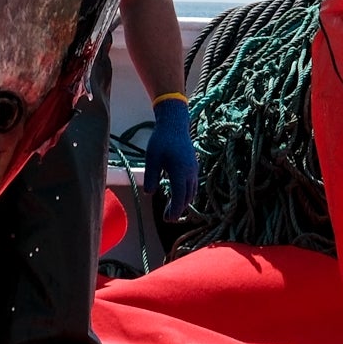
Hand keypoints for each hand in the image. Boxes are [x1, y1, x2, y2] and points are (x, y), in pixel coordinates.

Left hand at [143, 97, 197, 219]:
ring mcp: (193, 169)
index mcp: (180, 172)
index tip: (168, 220)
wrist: (175, 123)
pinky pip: (192, 185)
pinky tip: (177, 194)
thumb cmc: (161, 140)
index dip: (175, 210)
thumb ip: (151, 176)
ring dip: (182, 202)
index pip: (179, 197)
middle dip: (178, 209)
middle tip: (167, 218)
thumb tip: (148, 193)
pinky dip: (186, 193)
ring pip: (191, 192)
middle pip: (187, 197)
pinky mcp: (193, 166)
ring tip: (171, 209)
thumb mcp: (151, 158)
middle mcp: (190, 172)